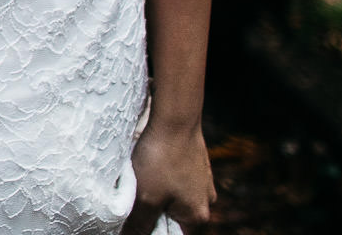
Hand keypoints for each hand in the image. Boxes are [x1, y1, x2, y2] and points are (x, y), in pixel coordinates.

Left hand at [124, 120, 215, 234]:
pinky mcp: (194, 162)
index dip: (149, 228)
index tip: (136, 213)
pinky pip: (174, 176)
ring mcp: (202, 180)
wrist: (175, 117)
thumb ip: (139, 224)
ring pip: (170, 193)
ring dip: (154, 188)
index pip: (170, 233)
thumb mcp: (145, 197)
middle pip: (170, 214)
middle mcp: (206, 200)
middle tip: (136, 190)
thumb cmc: (161, 159)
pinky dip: (160, 172)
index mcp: (197, 215)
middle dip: (151, 206)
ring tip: (142, 172)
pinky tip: (149, 160)